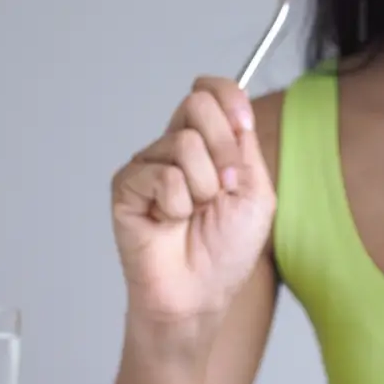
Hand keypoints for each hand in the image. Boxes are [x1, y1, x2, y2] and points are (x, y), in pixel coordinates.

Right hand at [110, 77, 274, 329]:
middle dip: (223, 150)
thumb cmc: (227, 250)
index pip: (212, 92)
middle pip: (197, 105)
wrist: (199, 291)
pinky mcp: (126, 185)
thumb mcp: (256, 193)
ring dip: (202, 188)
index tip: (244, 125)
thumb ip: (245, 147)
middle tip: (223, 189)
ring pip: (183, 144)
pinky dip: (177, 205)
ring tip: (194, 215)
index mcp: (210, 144)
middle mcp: (176, 148)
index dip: (229, 97)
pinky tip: (170, 222)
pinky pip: (162, 176)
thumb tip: (235, 107)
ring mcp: (149, 164)